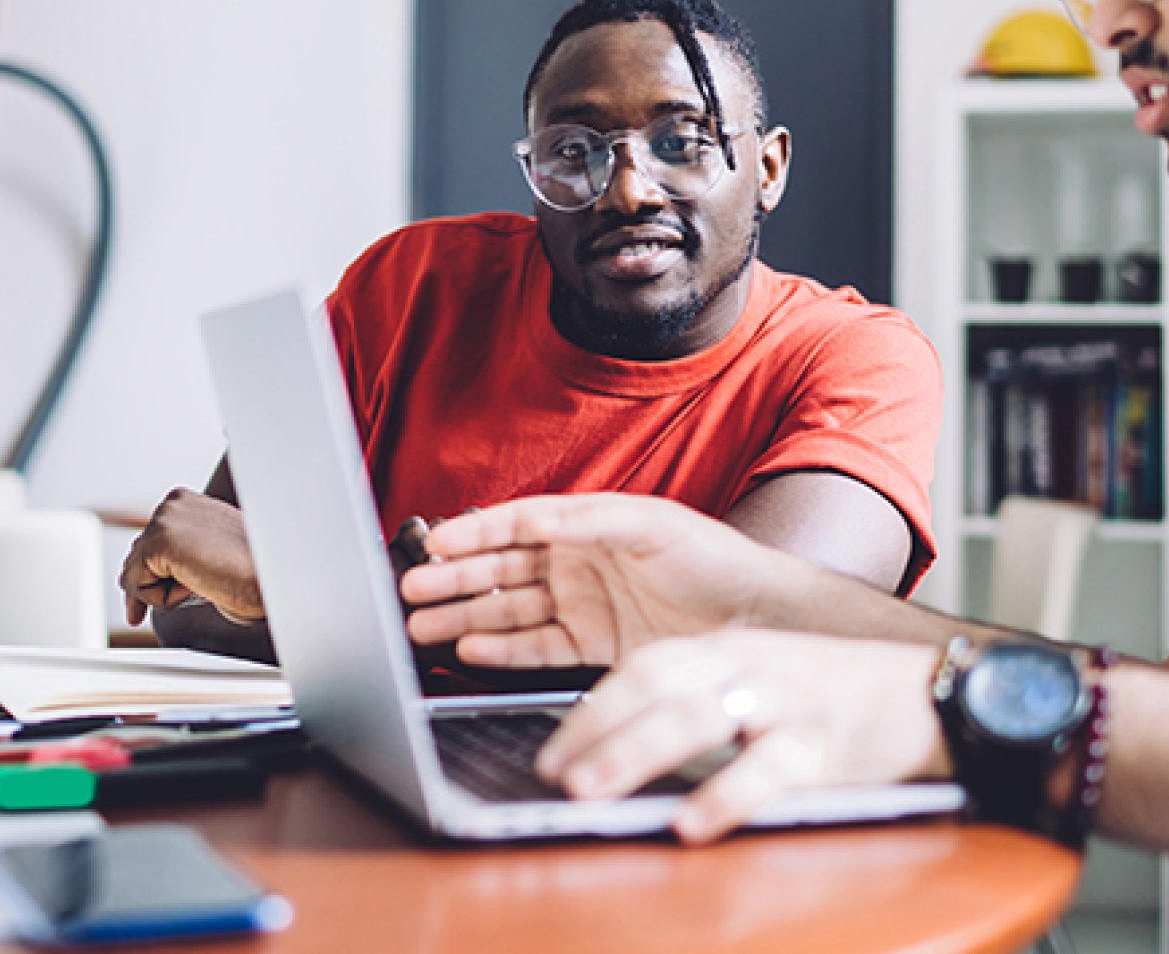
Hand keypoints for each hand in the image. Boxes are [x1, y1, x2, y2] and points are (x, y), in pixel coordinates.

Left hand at [117, 488, 263, 625]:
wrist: (274, 578)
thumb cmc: (254, 572)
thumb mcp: (209, 555)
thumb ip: (180, 555)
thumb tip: (140, 577)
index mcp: (186, 502)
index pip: (150, 544)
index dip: (157, 574)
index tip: (177, 588)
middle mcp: (173, 503)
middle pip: (136, 558)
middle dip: (156, 583)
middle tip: (200, 584)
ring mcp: (165, 518)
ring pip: (136, 574)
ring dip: (165, 592)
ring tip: (206, 581)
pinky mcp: (159, 540)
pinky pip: (136, 586)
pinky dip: (163, 599)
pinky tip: (197, 585)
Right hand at [400, 494, 805, 668]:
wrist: (757, 617)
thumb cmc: (713, 559)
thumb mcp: (650, 525)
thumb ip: (588, 520)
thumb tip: (533, 519)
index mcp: (589, 524)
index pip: (517, 526)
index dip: (474, 533)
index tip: (434, 542)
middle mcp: (579, 562)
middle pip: (501, 569)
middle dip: (454, 578)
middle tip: (411, 588)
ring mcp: (583, 605)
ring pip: (508, 609)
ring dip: (465, 614)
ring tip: (423, 624)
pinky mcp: (592, 645)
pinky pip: (534, 646)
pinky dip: (501, 648)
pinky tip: (469, 647)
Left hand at [538, 629, 952, 842]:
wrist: (929, 692)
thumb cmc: (827, 697)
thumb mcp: (755, 684)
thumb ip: (694, 706)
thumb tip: (611, 757)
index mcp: (724, 649)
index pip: (641, 669)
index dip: (590, 710)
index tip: (551, 754)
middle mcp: (748, 664)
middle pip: (657, 686)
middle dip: (598, 731)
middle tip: (553, 774)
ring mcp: (786, 700)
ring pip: (700, 718)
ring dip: (638, 753)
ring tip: (593, 793)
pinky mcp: (825, 744)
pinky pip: (769, 770)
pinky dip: (726, 796)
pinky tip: (692, 823)